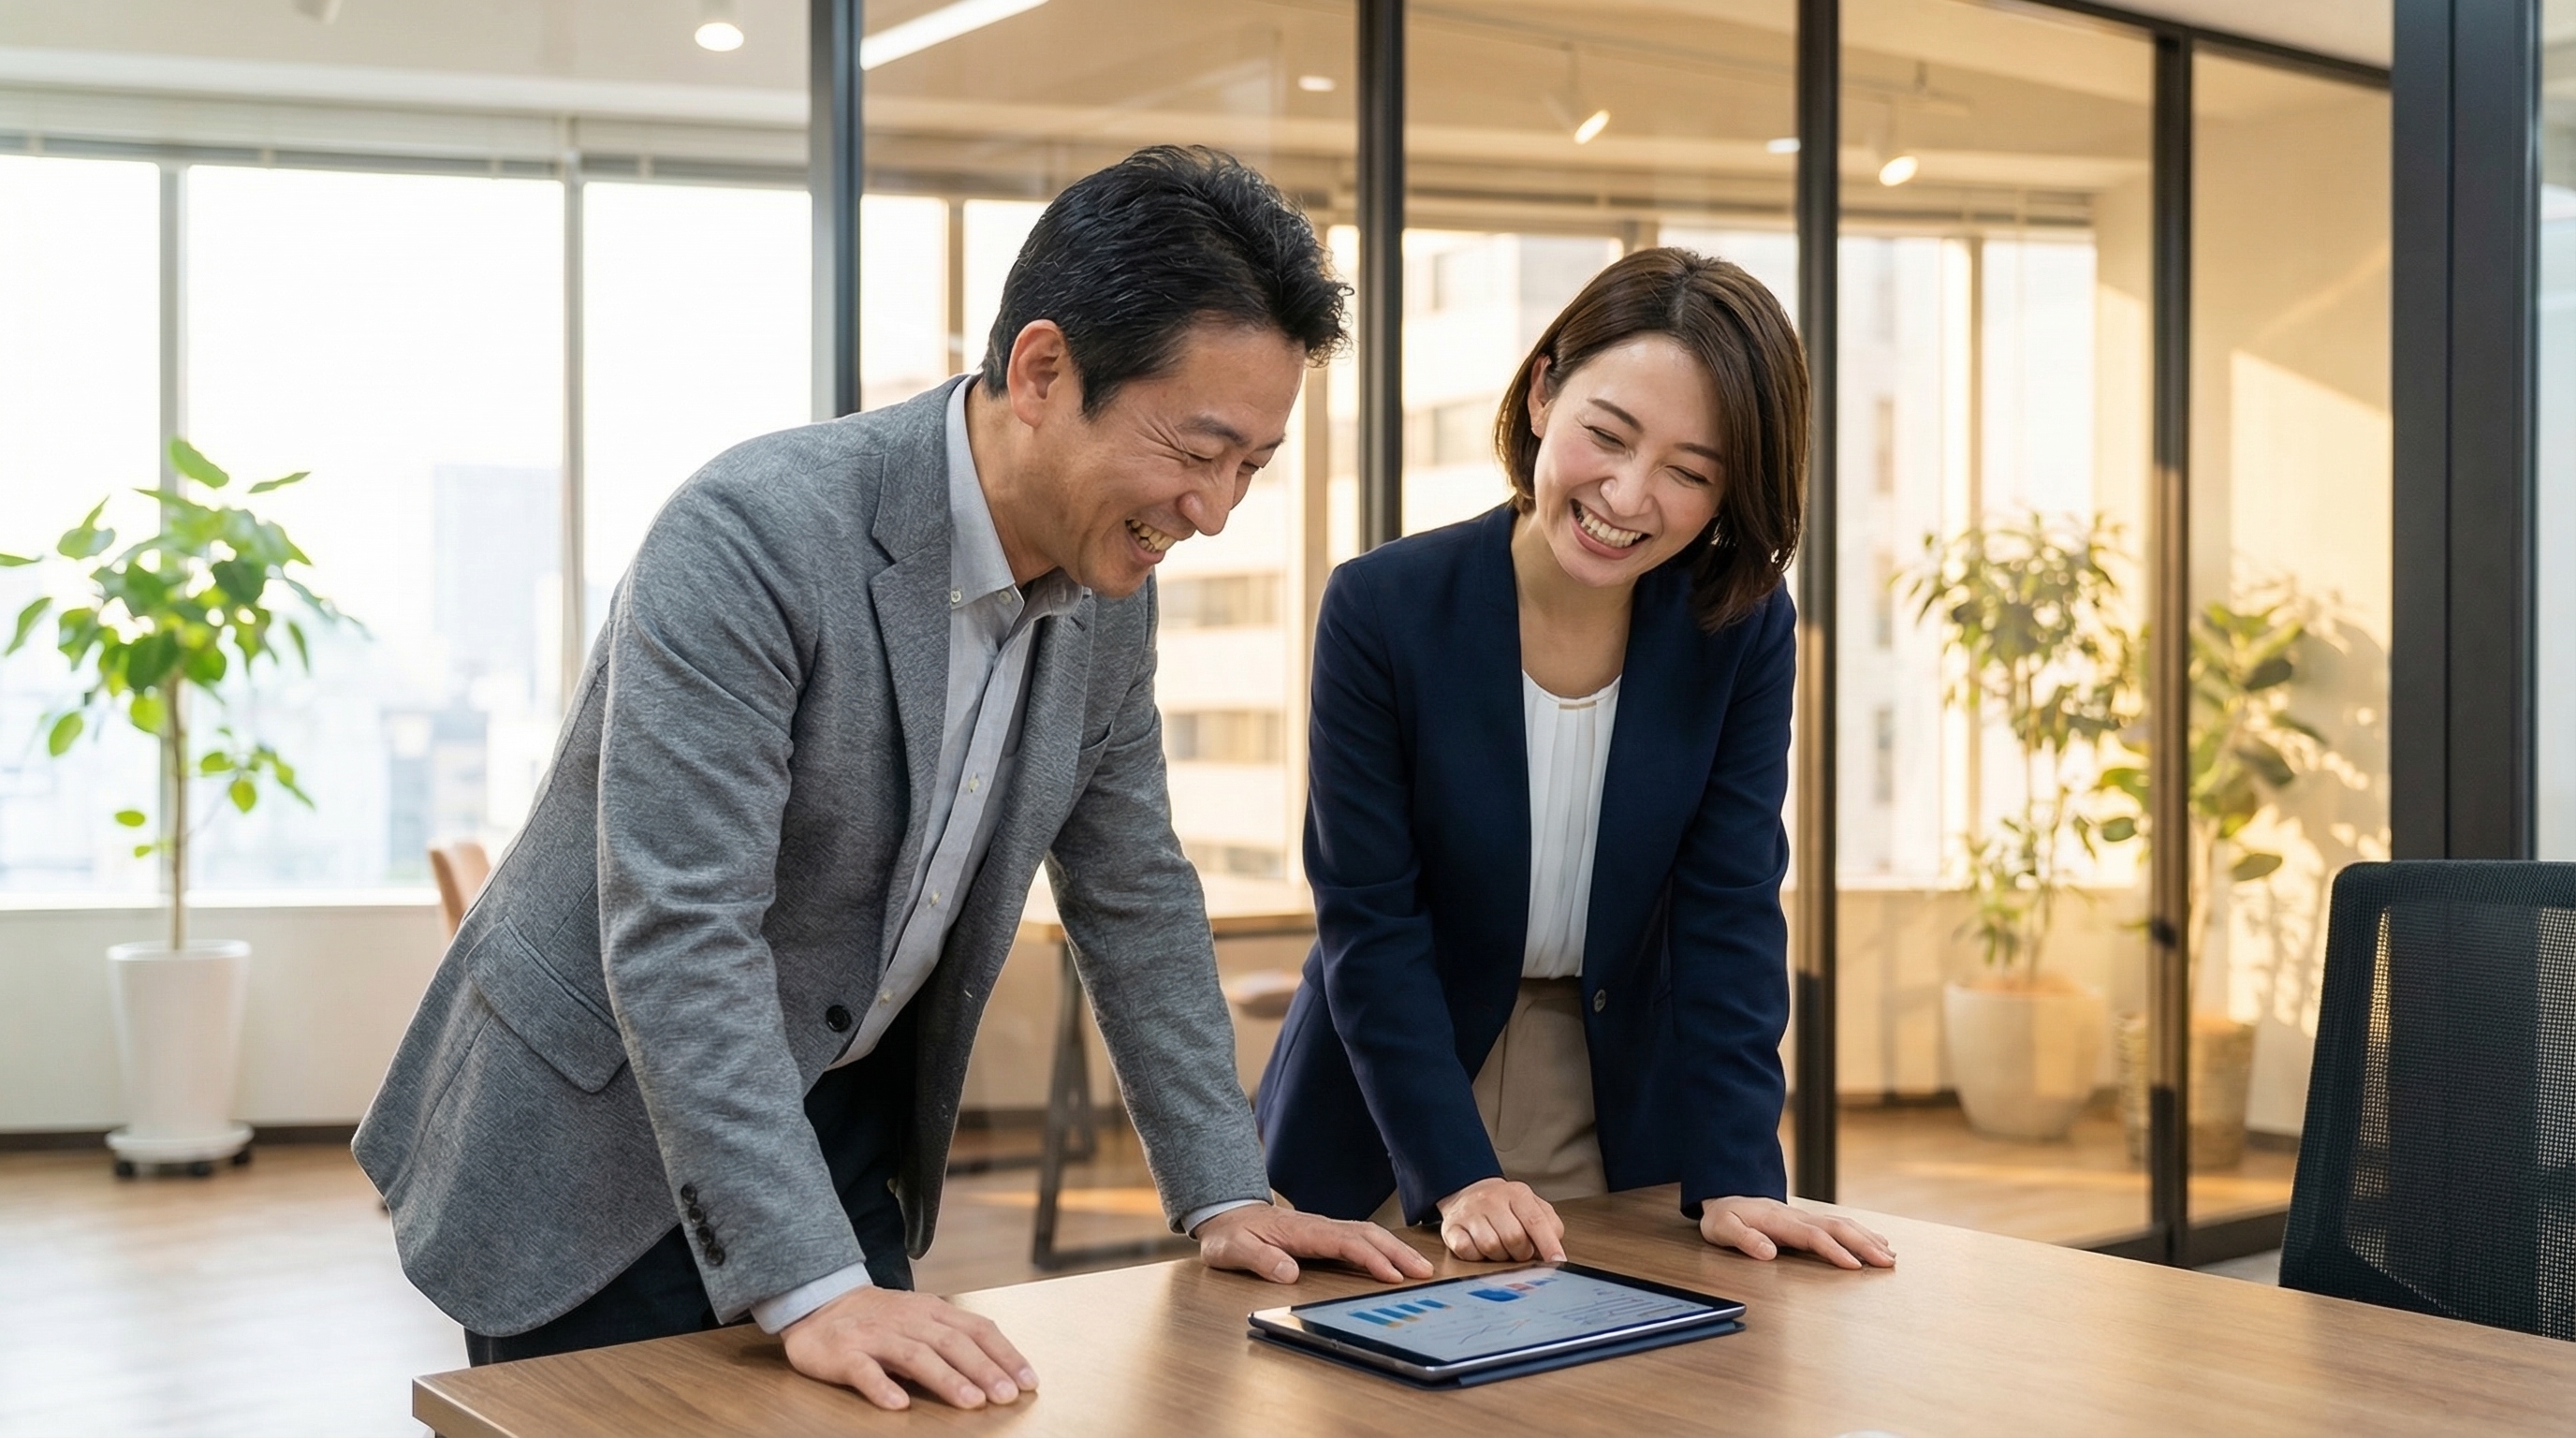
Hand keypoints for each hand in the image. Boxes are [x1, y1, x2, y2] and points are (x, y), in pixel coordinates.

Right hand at [780, 1284, 1036, 1411]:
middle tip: (1006, 1396)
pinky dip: (882, 1387)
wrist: (819, 1304)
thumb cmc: (880, 1319)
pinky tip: (898, 1404)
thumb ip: (953, 1338)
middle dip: (983, 1370)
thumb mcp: (920, 1319)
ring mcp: (876, 1335)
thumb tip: (998, 1371)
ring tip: (970, 1401)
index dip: (1005, 1354)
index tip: (1028, 1381)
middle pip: (952, 1342)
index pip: (977, 1329)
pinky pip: (864, 1371)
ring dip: (946, 1379)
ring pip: (916, 1355)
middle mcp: (908, 1319)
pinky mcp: (845, 1353)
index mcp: (932, 1310)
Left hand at [1193, 1203, 1436, 1283]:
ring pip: (1366, 1234)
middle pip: (1365, 1235)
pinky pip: (1359, 1239)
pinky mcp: (1323, 1235)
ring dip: (1394, 1249)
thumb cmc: (1230, 1234)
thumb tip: (1289, 1274)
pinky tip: (1394, 1260)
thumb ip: (1259, 1259)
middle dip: (1396, 1253)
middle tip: (1423, 1273)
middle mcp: (1318, 1226)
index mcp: (1301, 1230)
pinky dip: (1381, 1247)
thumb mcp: (1233, 1249)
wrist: (1226, 1215)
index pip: (1344, 1242)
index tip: (1391, 1275)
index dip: (1370, 1258)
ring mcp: (1323, 1229)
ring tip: (1419, 1268)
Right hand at [1433, 1178, 1566, 1263]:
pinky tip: (1480, 1248)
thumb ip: (1549, 1224)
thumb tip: (1555, 1248)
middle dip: (1521, 1252)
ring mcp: (1469, 1213)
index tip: (1557, 1261)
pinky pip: (1468, 1252)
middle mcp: (1491, 1200)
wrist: (1468, 1192)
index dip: (1548, 1244)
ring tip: (1500, 1247)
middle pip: (1514, 1238)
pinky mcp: (1451, 1228)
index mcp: (1516, 1194)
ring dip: (1500, 1256)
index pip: (1535, 1221)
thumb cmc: (1505, 1206)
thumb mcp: (1532, 1206)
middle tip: (1520, 1251)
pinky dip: (1477, 1256)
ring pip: (1491, 1247)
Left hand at [1697, 1197, 1895, 1269]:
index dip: (1834, 1250)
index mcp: (1778, 1221)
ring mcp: (1804, 1216)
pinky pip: (1839, 1225)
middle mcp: (1797, 1216)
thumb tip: (1768, 1252)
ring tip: (1890, 1255)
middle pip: (1836, 1228)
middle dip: (1863, 1244)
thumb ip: (1744, 1239)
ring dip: (1867, 1239)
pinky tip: (1876, 1242)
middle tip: (1887, 1262)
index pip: (1812, 1236)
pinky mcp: (1808, 1221)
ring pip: (1842, 1224)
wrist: (1725, 1197)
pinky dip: (1861, 1233)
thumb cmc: (1724, 1217)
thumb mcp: (1723, 1229)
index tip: (1854, 1266)